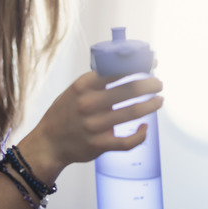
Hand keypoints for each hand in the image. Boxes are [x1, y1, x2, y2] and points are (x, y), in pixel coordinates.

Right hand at [22, 71, 162, 176]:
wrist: (48, 143)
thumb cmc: (64, 114)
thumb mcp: (74, 90)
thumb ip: (95, 81)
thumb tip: (126, 67)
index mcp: (82, 86)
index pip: (116, 69)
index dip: (138, 65)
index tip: (151, 63)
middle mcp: (88, 103)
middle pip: (129, 89)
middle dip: (150, 85)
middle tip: (158, 84)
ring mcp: (94, 125)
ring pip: (133, 112)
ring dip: (151, 105)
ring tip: (159, 100)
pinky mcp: (100, 145)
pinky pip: (128, 141)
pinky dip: (141, 134)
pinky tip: (145, 128)